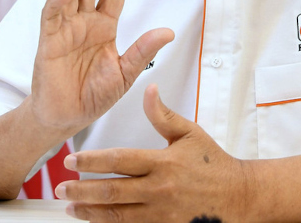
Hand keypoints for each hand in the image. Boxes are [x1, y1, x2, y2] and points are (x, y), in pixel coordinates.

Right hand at [28, 0, 173, 140]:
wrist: (68, 117)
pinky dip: (56, 3)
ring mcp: (65, 28)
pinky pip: (51, 16)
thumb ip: (143, 51)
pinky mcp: (48, 40)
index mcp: (105, 25)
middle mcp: (85, 21)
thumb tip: (169, 32)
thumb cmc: (95, 95)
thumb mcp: (126, 73)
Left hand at [56, 84, 256, 222]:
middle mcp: (159, 189)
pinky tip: (97, 222)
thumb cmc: (214, 164)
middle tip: (61, 187)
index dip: (93, 161)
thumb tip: (148, 89)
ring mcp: (161, 213)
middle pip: (112, 191)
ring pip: (118, 215)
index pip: (120, 160)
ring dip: (91, 211)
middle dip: (82, 190)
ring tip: (71, 207)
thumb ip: (163, 114)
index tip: (73, 161)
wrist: (238, 196)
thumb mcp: (190, 133)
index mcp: (163, 162)